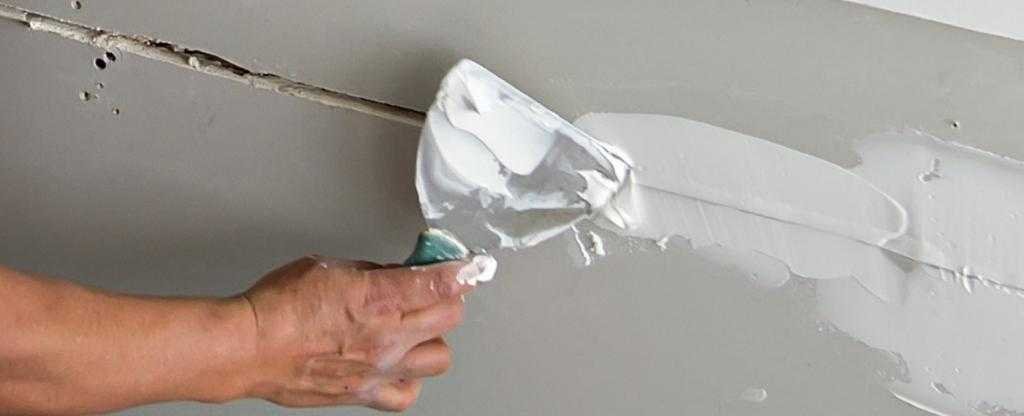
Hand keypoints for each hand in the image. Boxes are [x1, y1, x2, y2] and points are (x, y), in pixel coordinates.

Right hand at [238, 254, 494, 410]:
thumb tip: (395, 273)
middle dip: (448, 299)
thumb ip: (370, 271)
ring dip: (433, 339)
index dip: (464, 271)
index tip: (472, 267)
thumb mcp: (329, 266)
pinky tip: (398, 363)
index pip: (442, 284)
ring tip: (415, 328)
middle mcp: (386, 337)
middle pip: (450, 318)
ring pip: (441, 357)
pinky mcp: (365, 393)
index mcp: (378, 298)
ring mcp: (379, 369)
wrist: (248, 348)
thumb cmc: (278, 306)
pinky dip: (410, 379)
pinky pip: (408, 393)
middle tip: (434, 290)